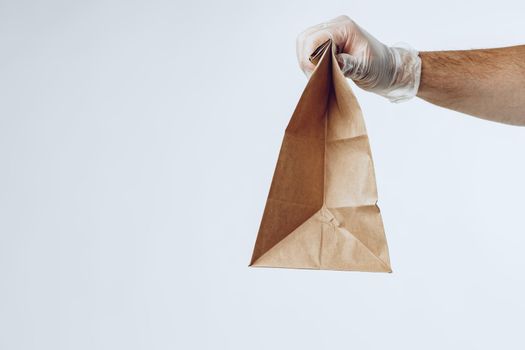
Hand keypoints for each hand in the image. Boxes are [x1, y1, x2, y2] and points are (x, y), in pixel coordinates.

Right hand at [296, 16, 420, 101]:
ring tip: (318, 76)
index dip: (311, 58)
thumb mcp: (366, 68)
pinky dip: (310, 62)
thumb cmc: (380, 67)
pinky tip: (320, 72)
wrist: (388, 68)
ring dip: (306, 61)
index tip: (318, 75)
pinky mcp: (328, 42)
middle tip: (316, 77)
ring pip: (305, 44)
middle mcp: (336, 26)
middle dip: (306, 60)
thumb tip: (331, 64)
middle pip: (306, 39)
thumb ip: (348, 64)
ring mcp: (331, 33)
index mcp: (345, 28)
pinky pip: (309, 49)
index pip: (316, 38)